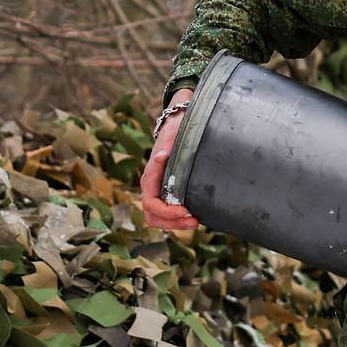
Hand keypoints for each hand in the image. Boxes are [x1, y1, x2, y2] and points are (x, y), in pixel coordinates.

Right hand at [140, 88, 199, 230]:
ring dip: (176, 224)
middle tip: (195, 222)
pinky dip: (180, 219)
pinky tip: (196, 215)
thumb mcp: (174, 133)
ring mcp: (160, 191)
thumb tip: (161, 156)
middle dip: (173, 223)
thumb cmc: (176, 128)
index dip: (167, 212)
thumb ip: (168, 146)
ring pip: (160, 218)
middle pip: (153, 216)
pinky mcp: (170, 192)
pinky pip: (169, 213)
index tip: (186, 211)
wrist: (179, 122)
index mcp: (150, 177)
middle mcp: (152, 187)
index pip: (150, 204)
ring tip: (196, 221)